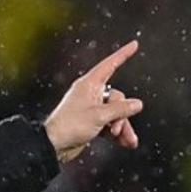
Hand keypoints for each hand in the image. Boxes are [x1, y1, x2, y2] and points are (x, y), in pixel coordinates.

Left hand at [43, 40, 144, 162]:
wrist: (54, 146)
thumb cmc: (69, 126)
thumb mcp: (99, 116)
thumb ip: (120, 109)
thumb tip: (136, 104)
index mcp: (89, 85)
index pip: (110, 65)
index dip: (123, 55)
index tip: (134, 45)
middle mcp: (90, 94)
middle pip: (117, 97)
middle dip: (121, 114)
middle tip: (116, 128)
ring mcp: (91, 109)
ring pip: (115, 113)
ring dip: (122, 126)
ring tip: (126, 139)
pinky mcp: (91, 123)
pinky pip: (109, 124)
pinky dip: (117, 134)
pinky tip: (125, 142)